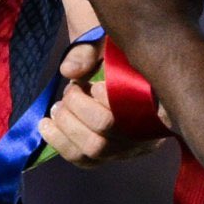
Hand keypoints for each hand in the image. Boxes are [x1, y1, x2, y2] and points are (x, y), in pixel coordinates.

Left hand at [35, 38, 171, 165]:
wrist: (114, 68)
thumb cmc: (112, 54)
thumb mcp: (104, 43)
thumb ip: (88, 51)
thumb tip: (69, 71)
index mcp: (157, 99)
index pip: (135, 106)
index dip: (106, 97)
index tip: (93, 85)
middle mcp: (148, 130)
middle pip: (110, 127)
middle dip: (78, 108)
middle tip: (68, 92)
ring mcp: (128, 148)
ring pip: (95, 149)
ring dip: (66, 126)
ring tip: (56, 109)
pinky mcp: (108, 158)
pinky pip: (84, 160)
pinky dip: (60, 143)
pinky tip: (46, 126)